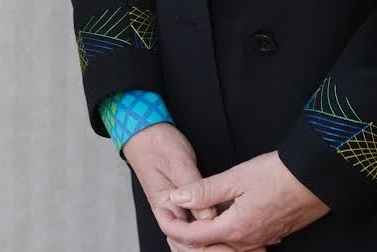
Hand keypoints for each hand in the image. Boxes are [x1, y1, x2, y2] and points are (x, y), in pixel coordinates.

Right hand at [123, 124, 219, 247]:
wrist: (146, 135)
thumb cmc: (159, 145)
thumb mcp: (179, 163)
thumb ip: (194, 188)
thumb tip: (210, 215)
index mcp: (165, 207)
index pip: (186, 237)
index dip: (207, 240)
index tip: (226, 234)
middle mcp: (170, 215)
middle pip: (188, 245)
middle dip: (209, 246)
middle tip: (231, 243)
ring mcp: (176, 212)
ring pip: (190, 241)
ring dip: (208, 243)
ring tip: (228, 242)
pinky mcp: (182, 206)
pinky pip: (193, 228)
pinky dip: (206, 234)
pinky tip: (221, 231)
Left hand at [167, 152, 329, 248]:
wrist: (316, 178)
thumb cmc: (278, 175)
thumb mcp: (236, 177)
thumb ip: (205, 190)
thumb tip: (177, 198)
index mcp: (234, 229)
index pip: (193, 237)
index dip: (171, 224)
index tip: (160, 210)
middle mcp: (246, 241)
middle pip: (207, 247)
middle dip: (185, 232)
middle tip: (171, 210)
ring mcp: (260, 240)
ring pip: (224, 245)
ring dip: (204, 233)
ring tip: (191, 211)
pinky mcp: (271, 233)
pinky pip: (240, 241)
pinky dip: (224, 231)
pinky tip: (221, 214)